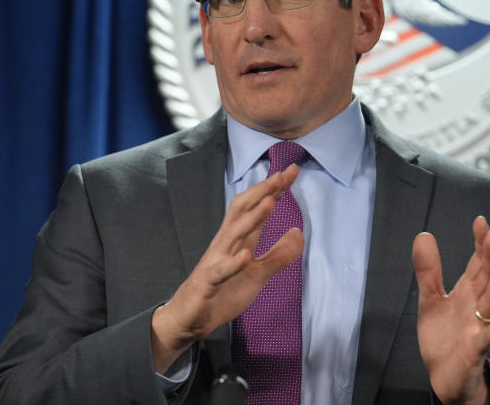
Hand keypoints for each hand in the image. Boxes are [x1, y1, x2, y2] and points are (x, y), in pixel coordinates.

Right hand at [150, 165, 304, 371]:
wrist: (190, 318)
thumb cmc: (222, 292)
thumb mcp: (258, 274)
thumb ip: (278, 254)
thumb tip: (299, 232)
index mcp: (238, 239)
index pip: (257, 207)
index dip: (274, 189)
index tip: (292, 171)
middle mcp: (226, 243)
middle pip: (243, 210)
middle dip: (262, 191)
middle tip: (282, 175)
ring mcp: (215, 261)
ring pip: (233, 233)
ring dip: (252, 218)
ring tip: (270, 201)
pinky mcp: (208, 282)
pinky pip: (221, 271)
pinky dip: (233, 263)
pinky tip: (246, 255)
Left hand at [413, 215, 489, 404]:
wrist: (444, 376)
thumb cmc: (443, 336)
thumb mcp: (430, 299)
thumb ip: (429, 270)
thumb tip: (424, 234)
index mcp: (468, 292)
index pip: (478, 263)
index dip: (480, 243)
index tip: (481, 221)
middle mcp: (477, 306)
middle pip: (487, 278)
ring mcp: (478, 327)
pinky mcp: (475, 350)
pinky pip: (488, 339)